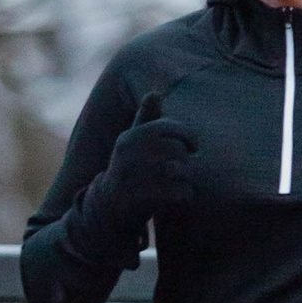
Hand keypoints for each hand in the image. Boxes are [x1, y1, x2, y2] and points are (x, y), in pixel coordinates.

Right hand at [83, 97, 199, 244]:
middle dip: (186, 159)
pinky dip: (186, 194)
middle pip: (175, 149)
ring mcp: (131, 177)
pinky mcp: (139, 200)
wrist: (109, 209)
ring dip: (187, 177)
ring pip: (178, 170)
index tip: (192, 147)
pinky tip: (180, 196)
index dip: (187, 135)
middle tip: (183, 168)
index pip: (167, 128)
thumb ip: (146, 119)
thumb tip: (154, 93)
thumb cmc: (130, 170)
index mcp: (129, 138)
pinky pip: (178, 192)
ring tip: (181, 182)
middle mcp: (127, 155)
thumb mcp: (133, 142)